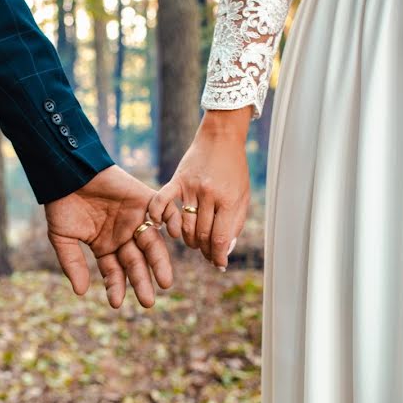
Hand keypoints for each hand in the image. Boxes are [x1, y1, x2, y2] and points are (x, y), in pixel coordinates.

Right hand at [45, 165, 172, 307]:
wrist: (68, 171)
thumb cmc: (62, 203)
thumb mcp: (63, 238)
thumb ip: (73, 263)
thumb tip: (81, 293)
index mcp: (106, 247)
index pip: (114, 272)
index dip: (115, 287)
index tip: (116, 304)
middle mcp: (124, 236)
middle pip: (137, 262)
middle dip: (142, 281)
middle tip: (148, 301)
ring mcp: (136, 218)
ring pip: (152, 244)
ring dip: (159, 262)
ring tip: (164, 281)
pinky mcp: (146, 199)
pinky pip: (163, 213)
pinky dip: (171, 222)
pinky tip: (174, 236)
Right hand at [148, 107, 251, 269]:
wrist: (221, 138)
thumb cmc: (235, 169)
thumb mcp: (243, 196)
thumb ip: (235, 223)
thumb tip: (224, 251)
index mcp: (228, 199)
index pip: (219, 238)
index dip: (218, 256)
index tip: (219, 264)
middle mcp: (209, 194)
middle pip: (201, 235)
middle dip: (205, 250)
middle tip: (207, 253)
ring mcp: (191, 187)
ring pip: (184, 225)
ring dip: (189, 240)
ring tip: (195, 242)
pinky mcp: (177, 180)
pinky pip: (163, 202)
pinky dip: (160, 217)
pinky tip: (162, 228)